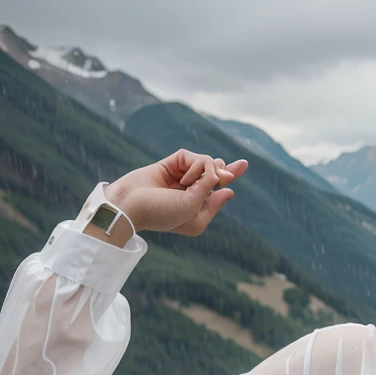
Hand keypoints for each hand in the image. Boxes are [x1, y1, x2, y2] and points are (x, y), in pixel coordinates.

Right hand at [105, 149, 248, 234]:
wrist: (132, 204)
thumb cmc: (162, 215)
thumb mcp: (194, 214)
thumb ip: (212, 200)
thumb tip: (230, 189)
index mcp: (197, 206)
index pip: (218, 188)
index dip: (230, 175)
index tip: (243, 164)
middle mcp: (191, 190)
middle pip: (216, 171)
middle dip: (225, 170)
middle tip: (230, 172)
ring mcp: (181, 175)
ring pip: (207, 163)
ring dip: (206, 171)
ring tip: (189, 184)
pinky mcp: (172, 163)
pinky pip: (193, 157)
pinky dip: (194, 166)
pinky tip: (184, 179)